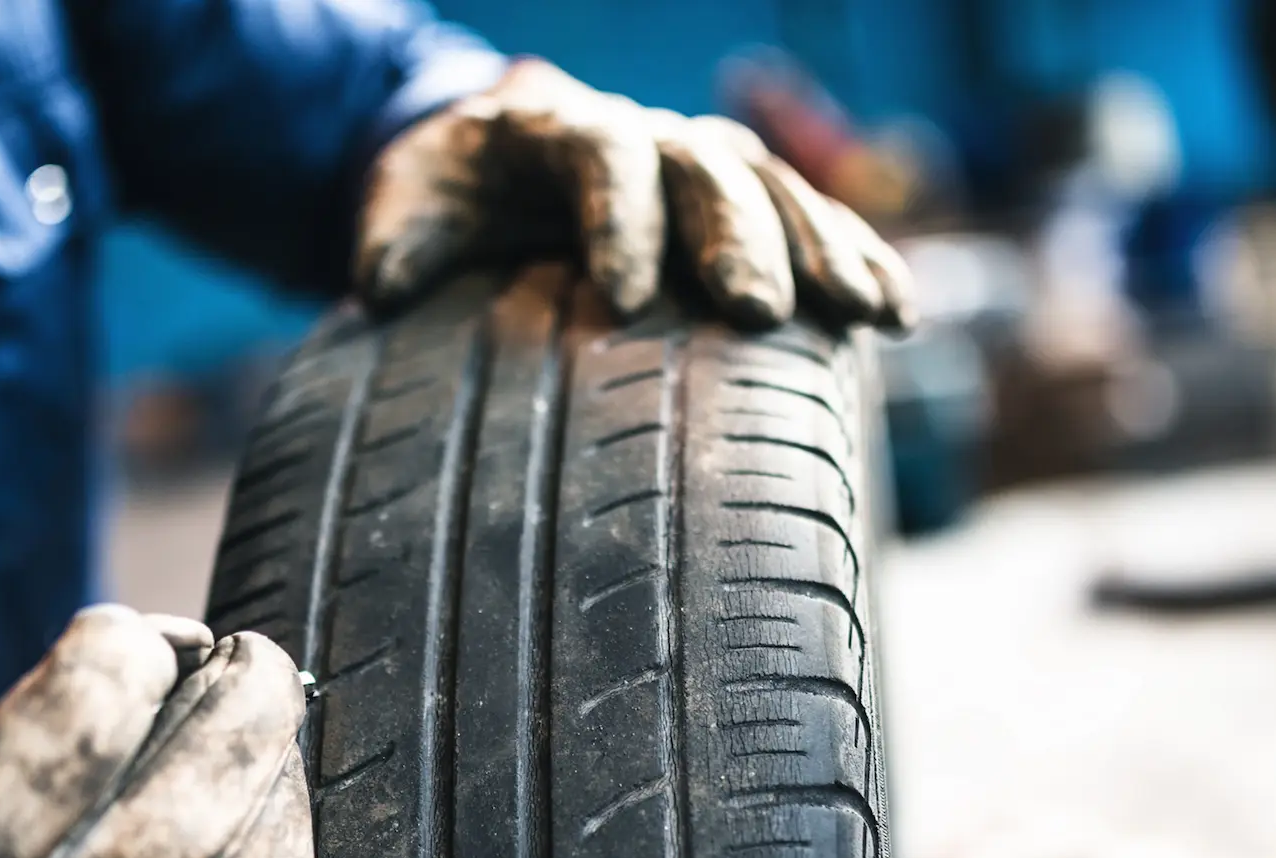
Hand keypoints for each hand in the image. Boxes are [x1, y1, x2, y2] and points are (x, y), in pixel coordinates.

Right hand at [0, 605, 311, 857]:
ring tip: (237, 764)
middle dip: (246, 689)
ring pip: (275, 842)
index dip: (121, 652)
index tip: (130, 643)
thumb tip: (181, 649)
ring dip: (271, 778)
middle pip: (210, 772)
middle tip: (245, 664)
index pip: (80, 719)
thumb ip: (37, 729)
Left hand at [356, 60, 916, 329]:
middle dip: (736, 237)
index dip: (615, 218)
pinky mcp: (744, 204)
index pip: (602, 153)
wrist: (497, 165)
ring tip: (865, 312)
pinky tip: (893, 313)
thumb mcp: (407, 200)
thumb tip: (382, 279)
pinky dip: (855, 257)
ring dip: (824, 247)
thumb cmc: (452, 194)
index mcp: (561, 126)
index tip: (619, 298)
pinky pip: (811, 219)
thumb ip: (395, 234)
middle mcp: (647, 135)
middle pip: (706, 168)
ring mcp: (703, 164)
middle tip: (753, 313)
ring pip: (776, 187)